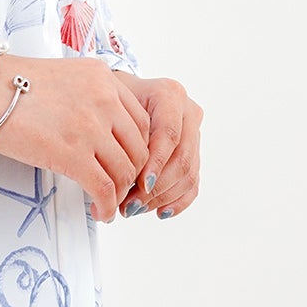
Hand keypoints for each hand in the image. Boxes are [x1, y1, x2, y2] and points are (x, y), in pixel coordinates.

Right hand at [0, 53, 150, 221]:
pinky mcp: (73, 154)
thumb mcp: (65, 75)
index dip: (138, 149)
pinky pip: (104, 188)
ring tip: (108, 202)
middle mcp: (105, 100)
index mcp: (103, 78)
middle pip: (139, 148)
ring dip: (121, 194)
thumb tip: (100, 127)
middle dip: (133, 174)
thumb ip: (90, 94)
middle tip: (120, 188)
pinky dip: (107, 206)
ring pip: (126, 171)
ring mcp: (91, 127)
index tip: (128, 163)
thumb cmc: (11, 84)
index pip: (141, 121)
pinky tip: (101, 212)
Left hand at [110, 73, 202, 218]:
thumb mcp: (111, 105)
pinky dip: (176, 202)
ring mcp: (194, 134)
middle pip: (182, 158)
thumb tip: (113, 177)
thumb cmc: (112, 99)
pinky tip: (159, 211)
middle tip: (130, 204)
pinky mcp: (195, 154)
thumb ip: (118, 132)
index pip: (169, 133)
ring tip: (133, 208)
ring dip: (161, 198)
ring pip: (188, 174)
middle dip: (156, 187)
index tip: (140, 184)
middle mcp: (188, 113)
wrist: (122, 96)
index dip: (157, 162)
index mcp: (170, 94)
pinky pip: (193, 183)